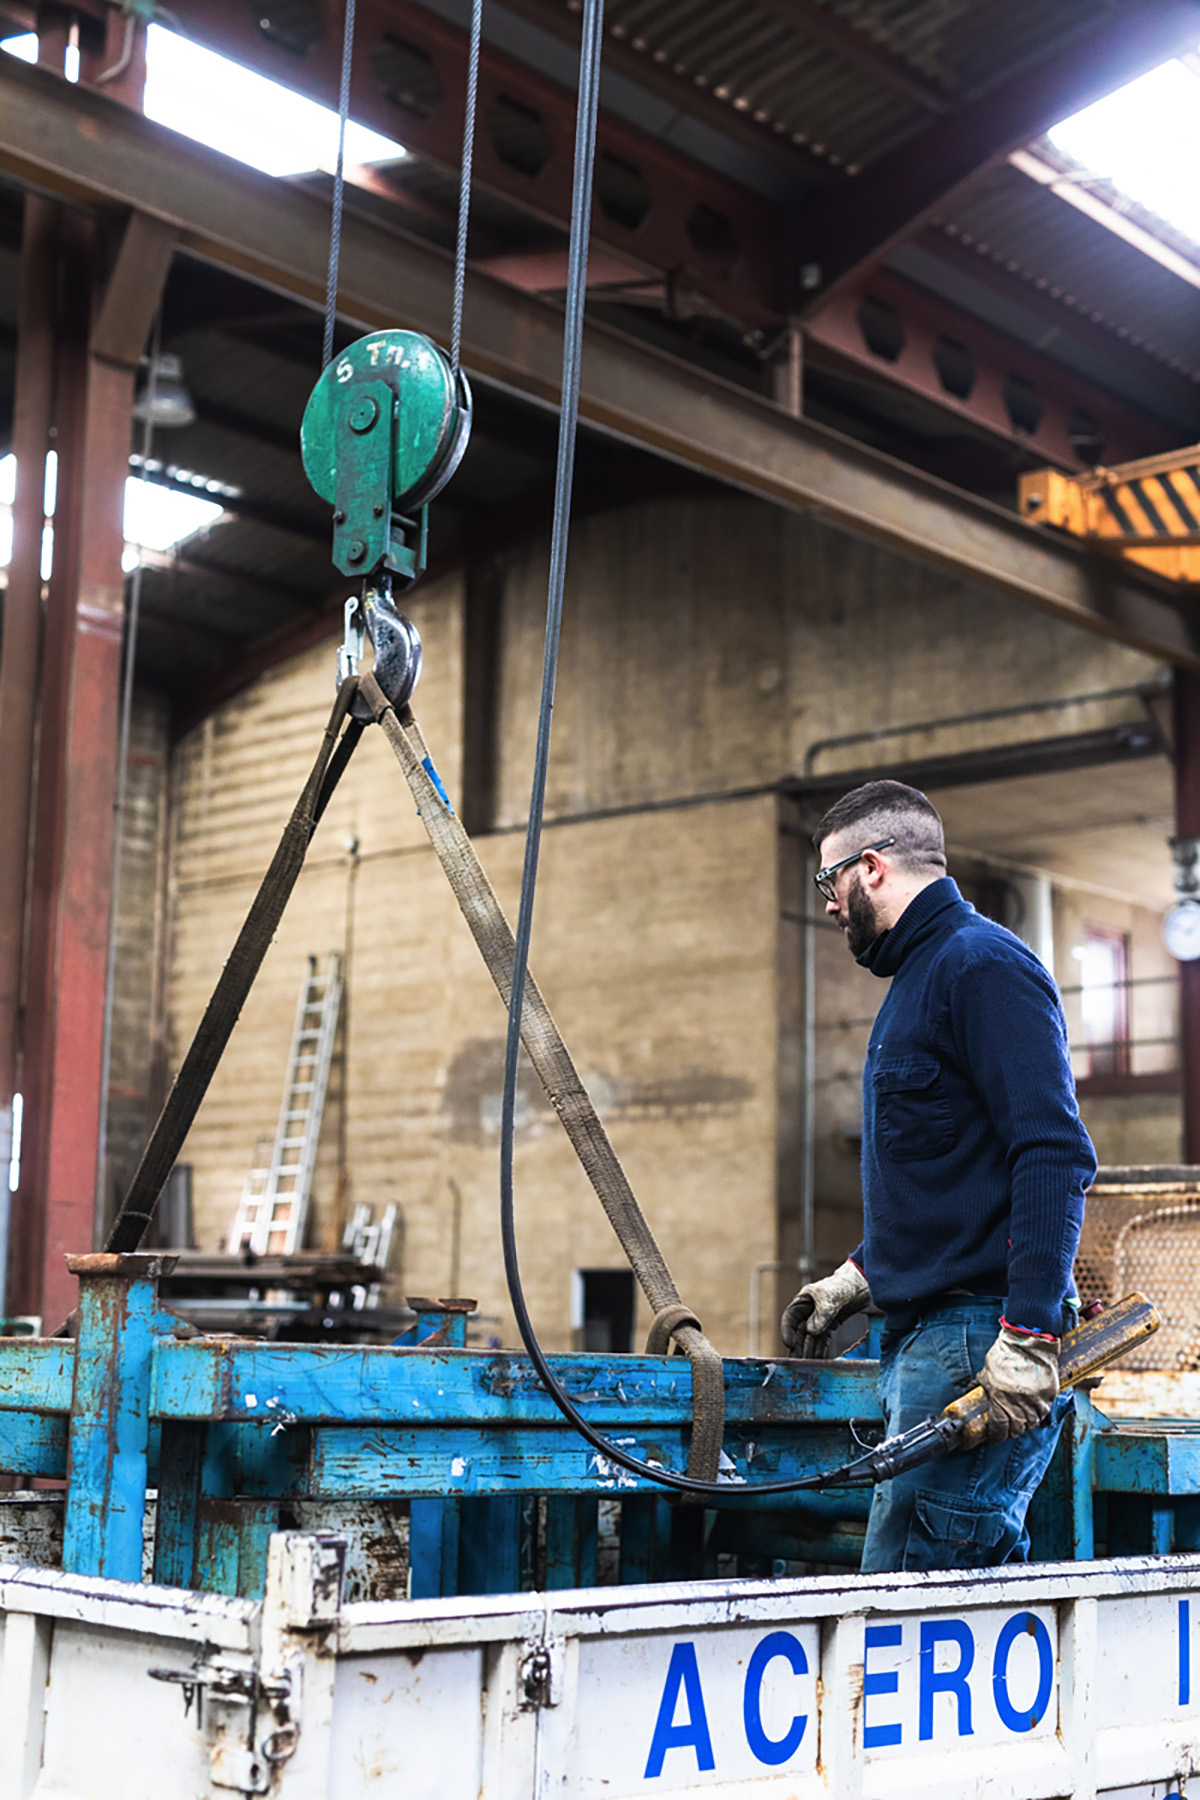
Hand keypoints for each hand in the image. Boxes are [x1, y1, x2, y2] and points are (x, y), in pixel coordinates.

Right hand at [780, 1259, 869, 1357]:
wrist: (867, 1283)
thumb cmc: (846, 1284)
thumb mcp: (832, 1296)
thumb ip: (821, 1314)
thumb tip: (811, 1331)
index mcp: (805, 1299)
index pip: (791, 1316)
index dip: (787, 1330)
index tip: (789, 1344)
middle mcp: (811, 1309)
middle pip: (800, 1330)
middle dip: (798, 1346)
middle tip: (797, 1363)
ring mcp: (822, 1318)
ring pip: (811, 1337)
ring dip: (809, 1351)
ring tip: (807, 1366)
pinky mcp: (833, 1324)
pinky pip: (824, 1339)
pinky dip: (821, 1349)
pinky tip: (819, 1360)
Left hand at [975, 1326, 1059, 1441]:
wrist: (1029, 1340)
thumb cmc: (1007, 1353)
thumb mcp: (988, 1370)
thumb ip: (983, 1385)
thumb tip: (975, 1393)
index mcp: (1002, 1400)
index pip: (999, 1428)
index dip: (995, 1436)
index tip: (992, 1437)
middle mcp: (1020, 1404)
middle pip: (1016, 1429)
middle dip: (1009, 1432)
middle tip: (1005, 1429)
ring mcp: (1037, 1401)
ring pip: (1032, 1423)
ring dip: (1024, 1424)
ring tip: (1018, 1421)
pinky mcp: (1049, 1395)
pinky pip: (1044, 1411)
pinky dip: (1037, 1414)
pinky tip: (1032, 1411)